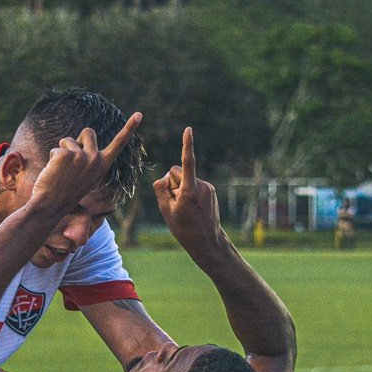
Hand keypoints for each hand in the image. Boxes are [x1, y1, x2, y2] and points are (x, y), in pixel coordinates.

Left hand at [30, 112, 141, 211]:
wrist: (52, 204)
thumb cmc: (68, 191)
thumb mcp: (86, 175)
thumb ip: (89, 158)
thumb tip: (83, 139)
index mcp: (103, 165)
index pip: (119, 143)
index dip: (129, 128)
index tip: (139, 114)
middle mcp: (95, 159)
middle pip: (88, 132)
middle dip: (78, 139)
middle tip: (72, 160)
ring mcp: (81, 156)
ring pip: (68, 140)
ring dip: (62, 150)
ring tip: (61, 170)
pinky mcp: (65, 155)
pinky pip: (56, 149)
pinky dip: (52, 158)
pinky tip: (54, 172)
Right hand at [152, 127, 221, 256]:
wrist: (207, 241)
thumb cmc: (184, 229)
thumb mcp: (166, 211)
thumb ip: (161, 191)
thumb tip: (162, 179)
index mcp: (189, 190)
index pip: (187, 162)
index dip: (187, 145)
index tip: (188, 130)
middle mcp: (201, 185)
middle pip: (178, 172)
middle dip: (172, 182)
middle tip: (172, 201)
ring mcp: (207, 188)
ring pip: (186, 179)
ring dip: (180, 189)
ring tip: (183, 208)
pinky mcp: (210, 191)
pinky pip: (193, 185)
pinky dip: (188, 193)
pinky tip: (191, 208)